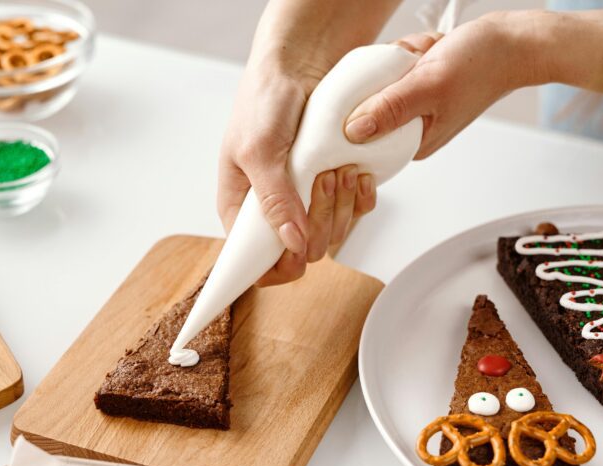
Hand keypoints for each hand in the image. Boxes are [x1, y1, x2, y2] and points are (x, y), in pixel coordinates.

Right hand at [218, 66, 376, 286]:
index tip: (299, 251)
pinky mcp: (332, 187)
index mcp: (242, 208)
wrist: (300, 63)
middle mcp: (273, 210)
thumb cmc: (265, 100)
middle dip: (320, 223)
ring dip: (341, 206)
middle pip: (301, 252)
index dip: (279, 266)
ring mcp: (304, 201)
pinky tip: (358, 175)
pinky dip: (360, 199)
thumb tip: (292, 245)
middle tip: (323, 181)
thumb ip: (273, 200)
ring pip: (331, 235)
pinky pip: (352, 214)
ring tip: (340, 168)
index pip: (255, 262)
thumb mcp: (259, 150)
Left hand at [345, 13, 546, 157]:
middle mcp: (413, 129)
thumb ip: (390, 109)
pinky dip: (413, 50)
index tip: (386, 83)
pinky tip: (433, 50)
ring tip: (432, 55)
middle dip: (392, 73)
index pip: (365, 135)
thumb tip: (352, 132)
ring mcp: (415, 106)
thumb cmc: (481, 66)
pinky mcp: (418, 85)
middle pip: (369, 101)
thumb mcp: (427, 87)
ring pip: (382, 77)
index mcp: (414, 143)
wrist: (512, 42)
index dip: (363, 104)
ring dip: (405, 57)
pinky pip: (397, 64)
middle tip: (420, 63)